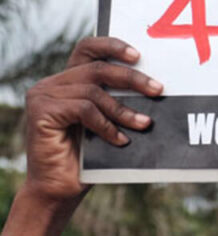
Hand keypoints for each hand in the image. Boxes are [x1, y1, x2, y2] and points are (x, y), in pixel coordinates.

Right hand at [22, 37, 162, 202]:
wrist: (60, 189)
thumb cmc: (89, 157)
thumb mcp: (107, 122)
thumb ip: (117, 100)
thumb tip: (156, 86)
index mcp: (68, 80)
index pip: (88, 49)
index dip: (113, 46)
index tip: (139, 55)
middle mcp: (52, 84)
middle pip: (98, 68)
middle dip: (133, 78)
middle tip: (158, 90)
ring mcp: (43, 96)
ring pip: (95, 92)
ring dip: (124, 109)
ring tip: (144, 124)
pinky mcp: (41, 112)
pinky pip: (85, 110)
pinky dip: (107, 125)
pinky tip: (120, 140)